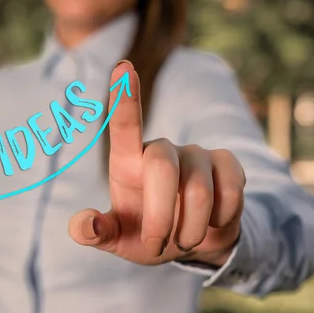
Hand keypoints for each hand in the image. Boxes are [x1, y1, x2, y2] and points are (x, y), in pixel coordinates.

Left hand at [68, 60, 245, 266]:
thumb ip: (98, 233)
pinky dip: (219, 221)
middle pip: (162, 168)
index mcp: (128, 162)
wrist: (195, 243)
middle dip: (160, 218)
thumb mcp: (119, 240)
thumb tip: (83, 226)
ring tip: (184, 239)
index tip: (122, 67)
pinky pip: (230, 192)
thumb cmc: (149, 235)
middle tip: (157, 245)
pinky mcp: (227, 162)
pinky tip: (213, 221)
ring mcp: (196, 153)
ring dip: (190, 230)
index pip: (124, 126)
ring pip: (199, 192)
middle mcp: (161, 149)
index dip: (124, 98)